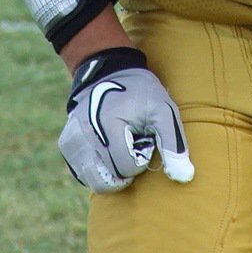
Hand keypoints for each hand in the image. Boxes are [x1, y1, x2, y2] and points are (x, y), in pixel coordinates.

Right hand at [58, 47, 194, 192]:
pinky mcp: (66, 145)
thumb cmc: (140, 92)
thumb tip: (185, 178)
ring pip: (94, 181)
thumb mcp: (163, 110)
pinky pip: (83, 173)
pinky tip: (106, 146)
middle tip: (131, 143)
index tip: (142, 139)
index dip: (141, 158)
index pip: (127, 167)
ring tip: (118, 144)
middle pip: (110, 179)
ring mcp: (72, 141)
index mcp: (108, 125)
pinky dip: (98, 167)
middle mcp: (85, 135)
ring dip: (111, 170)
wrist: (108, 72)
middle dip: (125, 167)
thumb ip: (174, 143)